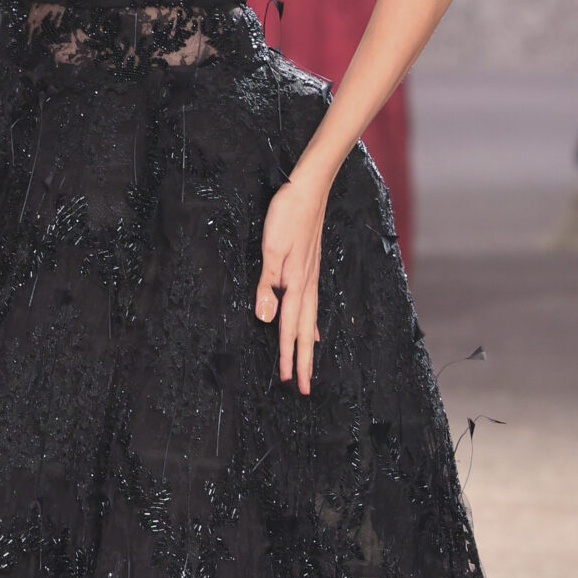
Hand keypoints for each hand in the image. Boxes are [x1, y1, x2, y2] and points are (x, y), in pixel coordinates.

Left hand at [256, 171, 326, 393]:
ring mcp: (310, 277)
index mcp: (295, 283)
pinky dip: (310, 324)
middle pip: (304, 332)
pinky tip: (311, 330)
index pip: (289, 328)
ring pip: (309, 320)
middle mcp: (306, 284)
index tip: (289, 381)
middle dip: (303, 361)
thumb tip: (265, 318)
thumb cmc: (287, 215)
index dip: (287, 356)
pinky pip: (311, 306)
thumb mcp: (271, 248)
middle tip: (304, 388)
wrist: (309, 189)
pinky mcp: (309, 268)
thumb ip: (267, 285)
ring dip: (306, 346)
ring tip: (306, 366)